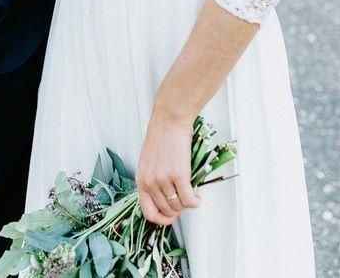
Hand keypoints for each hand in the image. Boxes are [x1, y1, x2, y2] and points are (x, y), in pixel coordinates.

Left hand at [136, 110, 200, 225]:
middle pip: (166, 210)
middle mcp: (150, 182)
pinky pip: (189, 199)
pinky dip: (195, 202)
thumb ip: (153, 179)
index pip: (147, 212)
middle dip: (178, 210)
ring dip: (187, 205)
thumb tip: (165, 198)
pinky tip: (198, 197)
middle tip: (184, 202)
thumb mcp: (149, 161)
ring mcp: (164, 180)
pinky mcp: (179, 175)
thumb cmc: (161, 136)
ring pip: (178, 206)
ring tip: (192, 196)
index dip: (161, 219)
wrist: (169, 119)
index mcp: (141, 179)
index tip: (170, 217)